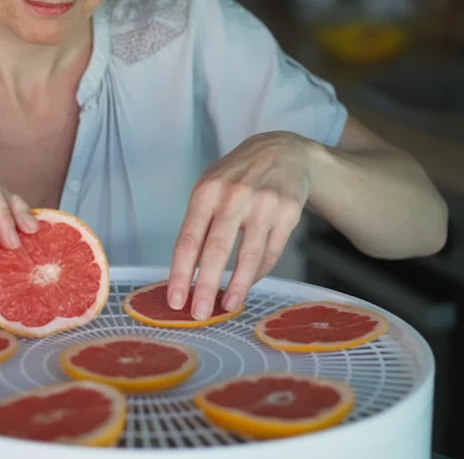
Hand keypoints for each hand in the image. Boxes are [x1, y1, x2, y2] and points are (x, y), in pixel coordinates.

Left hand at [167, 132, 316, 319]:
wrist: (285, 150)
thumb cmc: (238, 175)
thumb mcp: (211, 187)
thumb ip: (199, 223)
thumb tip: (188, 272)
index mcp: (206, 191)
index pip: (188, 240)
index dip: (180, 273)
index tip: (175, 299)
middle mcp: (234, 196)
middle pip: (216, 250)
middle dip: (205, 286)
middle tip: (199, 314)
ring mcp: (263, 204)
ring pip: (248, 256)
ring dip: (237, 286)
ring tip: (228, 307)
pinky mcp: (288, 213)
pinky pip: (271, 252)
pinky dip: (259, 272)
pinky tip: (249, 282)